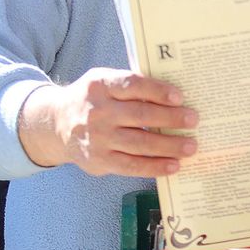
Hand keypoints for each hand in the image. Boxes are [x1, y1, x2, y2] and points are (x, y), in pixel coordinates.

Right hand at [17, 68, 198, 176]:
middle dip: (170, 119)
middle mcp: (97, 111)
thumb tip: (176, 97)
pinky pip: (132, 166)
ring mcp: (97, 138)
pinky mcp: (99, 160)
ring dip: (169, 146)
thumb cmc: (94, 101)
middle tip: (194, 120)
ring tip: (191, 146)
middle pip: (140, 115)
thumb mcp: (105, 83)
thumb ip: (132, 86)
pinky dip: (155, 166)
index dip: (157, 91)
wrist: (56, 124)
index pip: (131, 85)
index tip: (179, 97)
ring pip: (139, 143)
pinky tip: (174, 165)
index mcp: (100, 85)